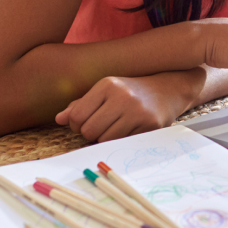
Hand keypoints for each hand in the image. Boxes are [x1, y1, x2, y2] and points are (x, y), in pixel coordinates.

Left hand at [54, 69, 203, 142]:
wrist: (168, 89)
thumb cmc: (130, 92)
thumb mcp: (106, 91)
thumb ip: (81, 104)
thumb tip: (59, 119)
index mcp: (107, 85)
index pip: (77, 116)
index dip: (77, 124)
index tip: (87, 122)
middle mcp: (122, 96)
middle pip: (89, 131)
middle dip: (90, 134)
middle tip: (101, 127)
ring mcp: (137, 111)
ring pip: (104, 140)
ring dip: (105, 139)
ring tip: (115, 128)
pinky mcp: (149, 125)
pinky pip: (122, 143)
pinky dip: (121, 141)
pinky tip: (128, 129)